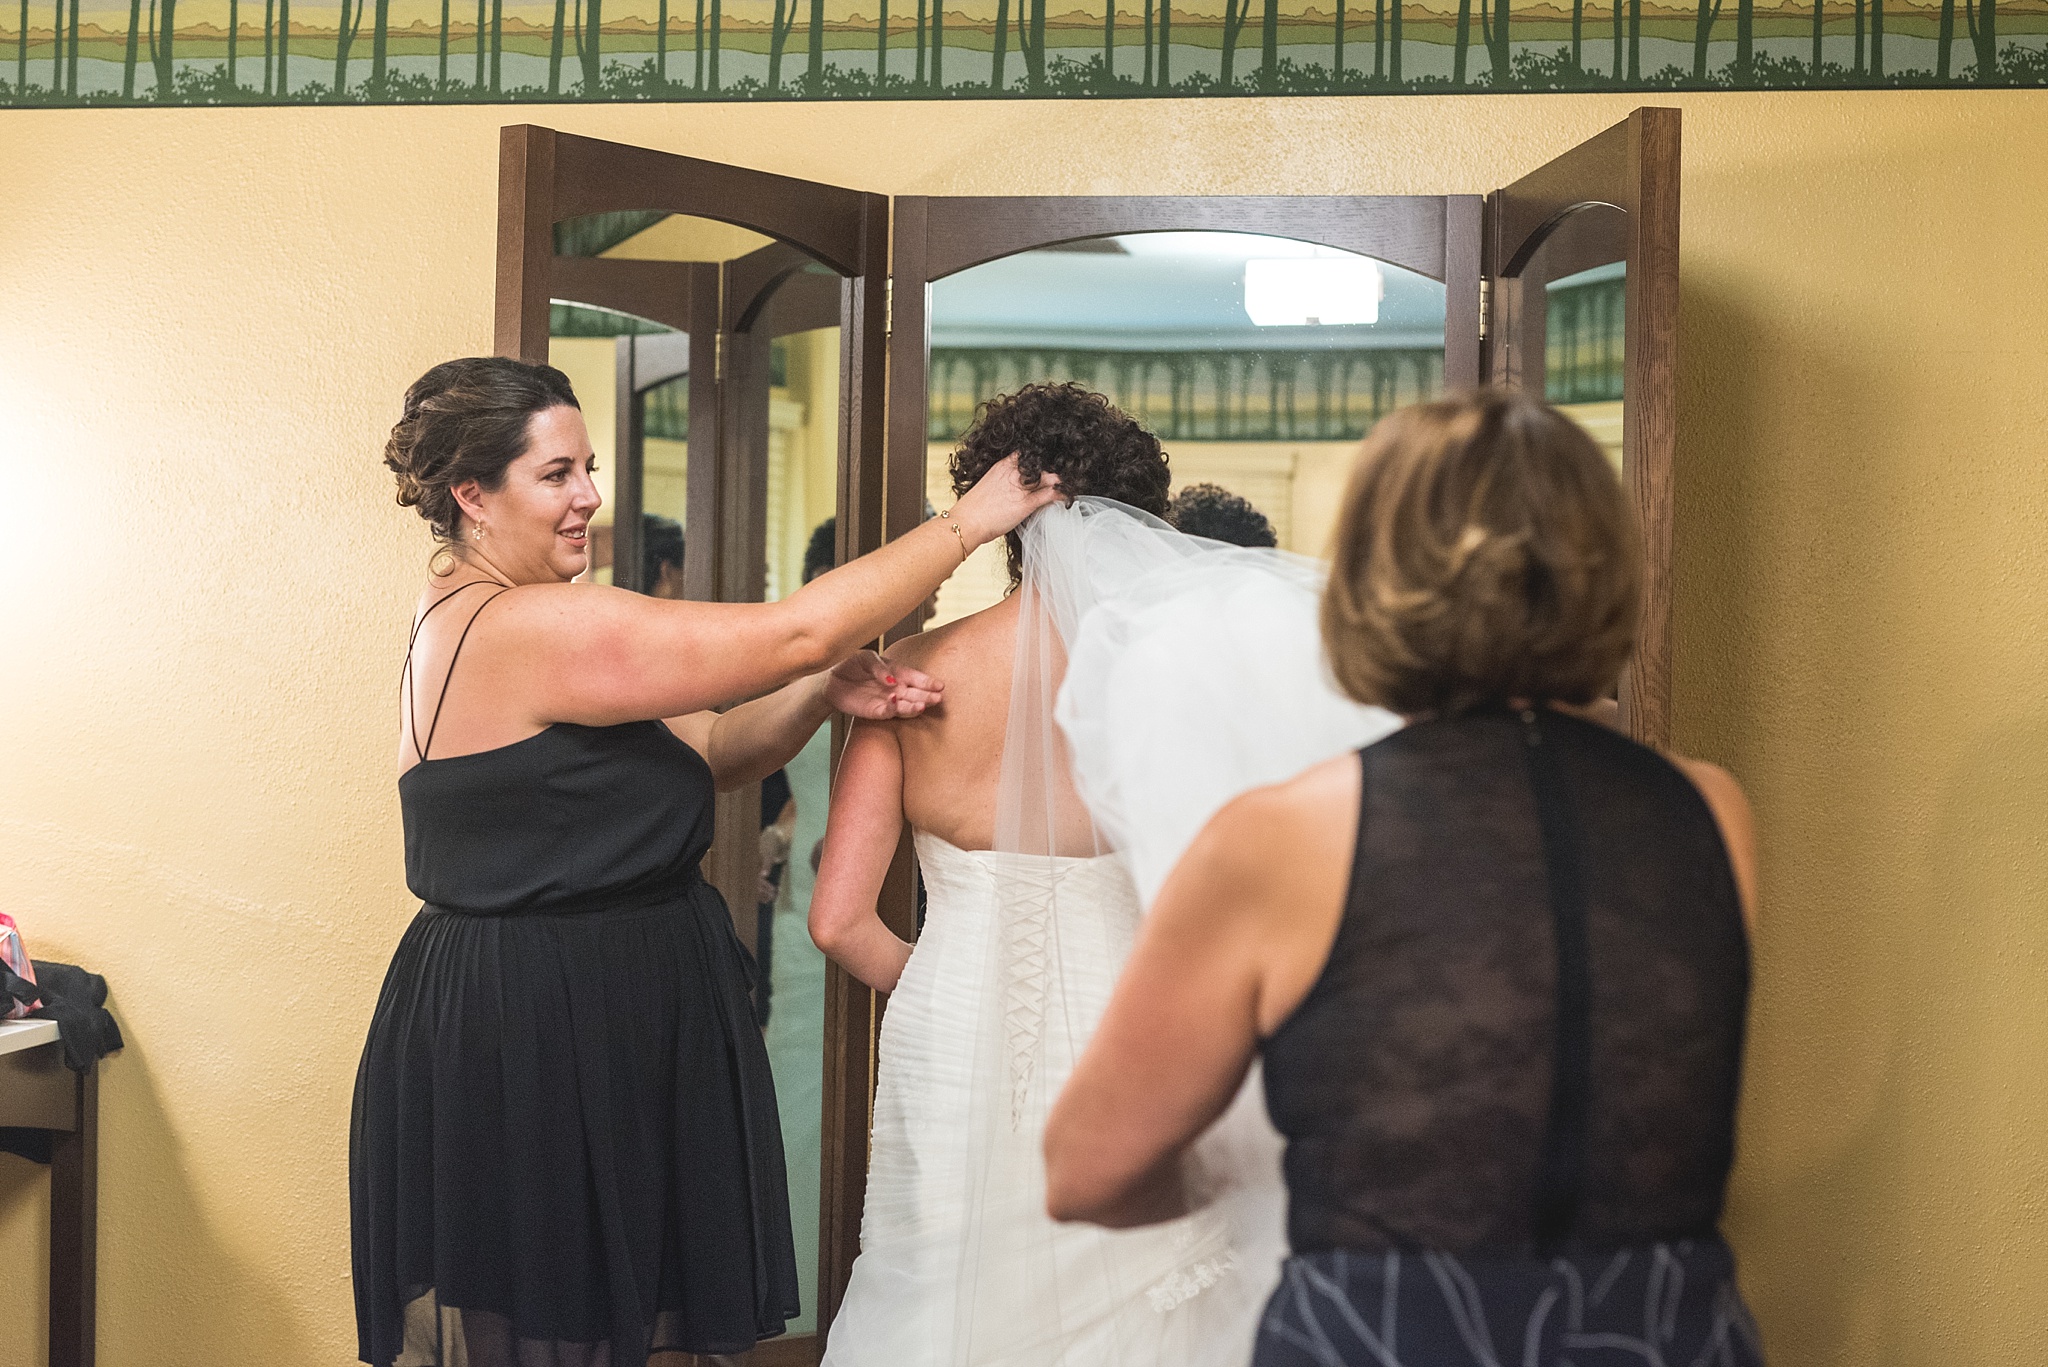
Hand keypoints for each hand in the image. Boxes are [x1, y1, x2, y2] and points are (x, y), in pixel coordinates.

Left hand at [822, 650, 943, 719]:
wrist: (829, 679)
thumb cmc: (850, 664)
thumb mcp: (865, 658)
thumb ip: (879, 667)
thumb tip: (892, 679)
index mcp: (897, 673)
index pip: (915, 677)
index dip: (927, 682)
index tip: (940, 685)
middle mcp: (895, 689)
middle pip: (915, 694)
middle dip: (926, 696)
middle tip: (937, 698)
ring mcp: (886, 701)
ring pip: (904, 706)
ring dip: (913, 706)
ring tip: (922, 705)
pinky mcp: (875, 711)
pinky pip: (887, 712)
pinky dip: (892, 709)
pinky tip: (896, 704)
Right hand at [949, 452, 1063, 547]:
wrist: (965, 522)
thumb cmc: (974, 508)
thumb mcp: (989, 485)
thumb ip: (1003, 480)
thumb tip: (1012, 486)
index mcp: (1004, 465)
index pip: (1029, 453)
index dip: (1041, 457)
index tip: (1050, 461)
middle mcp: (1014, 472)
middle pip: (1042, 462)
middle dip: (1055, 466)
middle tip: (1068, 470)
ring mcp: (1020, 487)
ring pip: (1049, 476)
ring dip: (1061, 479)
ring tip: (1070, 482)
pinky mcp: (1025, 503)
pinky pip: (1049, 494)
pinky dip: (1061, 494)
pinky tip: (1067, 495)